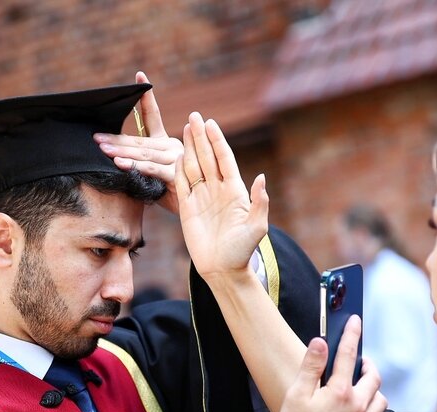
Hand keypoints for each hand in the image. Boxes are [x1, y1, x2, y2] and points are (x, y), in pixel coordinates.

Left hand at [94, 71, 183, 213]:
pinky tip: (120, 164)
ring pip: (144, 154)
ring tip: (102, 148)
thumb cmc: (171, 196)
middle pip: (140, 140)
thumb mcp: (152, 179)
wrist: (196, 216)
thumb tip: (114, 159)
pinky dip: (136, 166)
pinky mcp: (177, 176)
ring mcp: (177, 160)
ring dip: (121, 151)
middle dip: (116, 138)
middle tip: (95, 137)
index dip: (145, 98)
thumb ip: (139, 166)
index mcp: (166, 144)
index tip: (139, 76)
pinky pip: (153, 170)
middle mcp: (172, 147)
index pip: (153, 116)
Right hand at [175, 112, 268, 281]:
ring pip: (194, 167)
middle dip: (200, 137)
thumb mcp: (257, 227)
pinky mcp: (187, 208)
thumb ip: (259, 203)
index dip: (217, 141)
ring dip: (189, 148)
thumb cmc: (242, 251)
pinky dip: (178, 169)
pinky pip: (181, 184)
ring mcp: (202, 198)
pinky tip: (175, 154)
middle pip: (207, 158)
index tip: (211, 124)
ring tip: (184, 128)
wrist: (223, 269)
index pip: (225, 160)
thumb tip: (261, 178)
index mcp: (235, 191)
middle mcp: (218, 190)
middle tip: (194, 116)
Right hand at [274, 316, 386, 411]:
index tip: (356, 322)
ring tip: (361, 388)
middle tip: (360, 362)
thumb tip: (320, 342)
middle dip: (367, 365)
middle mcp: (358, 407)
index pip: (348, 355)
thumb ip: (311, 366)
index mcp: (340, 392)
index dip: (352, 335)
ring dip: (373, 390)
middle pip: (373, 377)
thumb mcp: (296, 395)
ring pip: (380, 401)